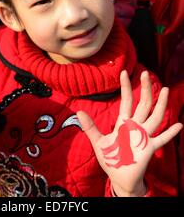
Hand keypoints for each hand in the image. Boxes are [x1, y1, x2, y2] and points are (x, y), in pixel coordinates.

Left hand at [77, 70, 182, 196]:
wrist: (119, 178)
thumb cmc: (110, 159)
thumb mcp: (98, 142)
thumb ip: (90, 127)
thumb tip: (78, 111)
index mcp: (123, 123)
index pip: (126, 101)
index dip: (125, 87)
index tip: (124, 72)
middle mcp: (136, 126)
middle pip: (143, 104)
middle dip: (145, 89)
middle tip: (146, 74)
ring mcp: (144, 136)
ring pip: (155, 117)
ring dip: (161, 104)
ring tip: (166, 90)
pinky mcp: (149, 148)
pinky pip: (162, 139)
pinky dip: (170, 133)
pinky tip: (179, 125)